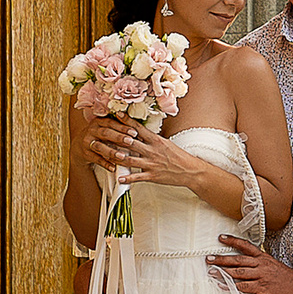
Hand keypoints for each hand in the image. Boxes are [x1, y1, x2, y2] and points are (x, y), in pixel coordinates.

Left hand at [90, 121, 238, 201]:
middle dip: (115, 138)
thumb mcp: (165, 143)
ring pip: (129, 159)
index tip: (116, 115)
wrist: (190, 170)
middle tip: (102, 134)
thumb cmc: (178, 156)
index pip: (138, 128)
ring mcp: (151, 163)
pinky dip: (127, 178)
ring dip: (116, 157)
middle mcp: (152, 150)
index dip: (126, 121)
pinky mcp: (153, 176)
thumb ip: (151, 139)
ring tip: (104, 154)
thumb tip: (139, 132)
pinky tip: (118, 178)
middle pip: (130, 142)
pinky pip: (137, 177)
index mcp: (155, 140)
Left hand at [209, 238, 292, 293]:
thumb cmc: (290, 279)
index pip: (246, 246)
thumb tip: (250, 266)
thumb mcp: (275, 267)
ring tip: (211, 271)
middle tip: (209, 258)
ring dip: (223, 271)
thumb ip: (262, 265)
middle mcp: (261, 265)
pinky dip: (231, 286)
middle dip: (222, 258)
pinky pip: (243, 287)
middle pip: (238, 259)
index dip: (232, 241)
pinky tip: (222, 286)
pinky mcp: (262, 288)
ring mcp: (262, 276)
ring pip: (238, 272)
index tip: (221, 237)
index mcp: (264, 258)